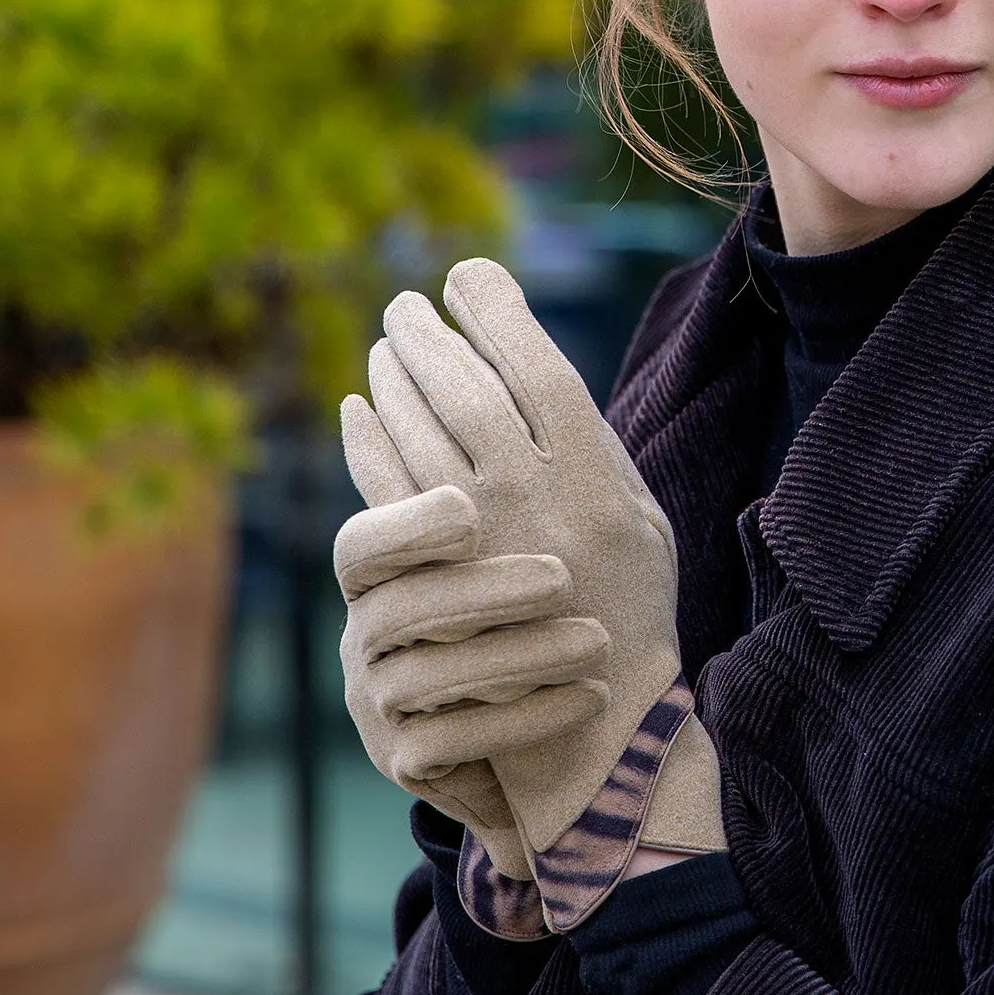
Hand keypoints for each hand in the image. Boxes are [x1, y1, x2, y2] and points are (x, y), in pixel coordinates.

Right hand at [335, 438, 610, 879]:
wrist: (543, 723)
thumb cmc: (546, 607)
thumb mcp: (533, 535)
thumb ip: (524, 472)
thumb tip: (540, 377)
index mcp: (388, 568)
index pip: (367, 539)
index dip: (408, 523)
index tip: (471, 514)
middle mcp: (370, 629)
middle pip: (399, 608)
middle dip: (480, 589)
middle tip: (560, 579)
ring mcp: (381, 700)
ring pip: (429, 680)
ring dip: (517, 657)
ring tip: (594, 642)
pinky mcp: (409, 762)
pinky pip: (457, 745)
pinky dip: (527, 719)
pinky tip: (591, 696)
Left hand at [352, 259, 723, 885]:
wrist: (595, 718)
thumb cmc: (626, 601)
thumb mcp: (637, 514)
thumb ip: (591, 445)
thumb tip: (532, 367)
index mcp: (592, 473)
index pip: (536, 365)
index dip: (496, 311)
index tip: (468, 276)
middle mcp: (531, 498)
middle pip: (466, 389)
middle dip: (430, 336)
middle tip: (406, 306)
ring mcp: (475, 539)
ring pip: (420, 431)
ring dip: (395, 378)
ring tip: (385, 347)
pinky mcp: (429, 576)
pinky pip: (383, 488)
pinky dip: (365, 440)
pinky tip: (356, 408)